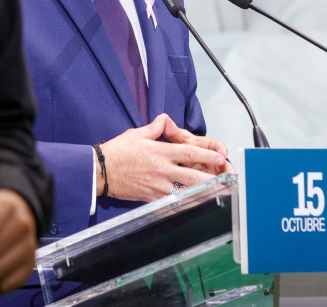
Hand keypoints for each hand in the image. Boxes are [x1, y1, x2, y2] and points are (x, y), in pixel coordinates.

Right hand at [97, 114, 228, 201]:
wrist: (101, 171)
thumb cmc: (118, 151)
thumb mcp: (136, 134)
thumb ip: (154, 128)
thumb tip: (164, 120)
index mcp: (160, 152)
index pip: (190, 154)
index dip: (208, 156)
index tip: (221, 157)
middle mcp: (162, 170)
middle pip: (192, 176)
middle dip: (211, 179)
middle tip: (226, 181)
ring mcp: (157, 186)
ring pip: (185, 193)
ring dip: (201, 195)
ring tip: (216, 196)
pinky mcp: (151, 198)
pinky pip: (171, 203)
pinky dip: (184, 205)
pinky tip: (194, 207)